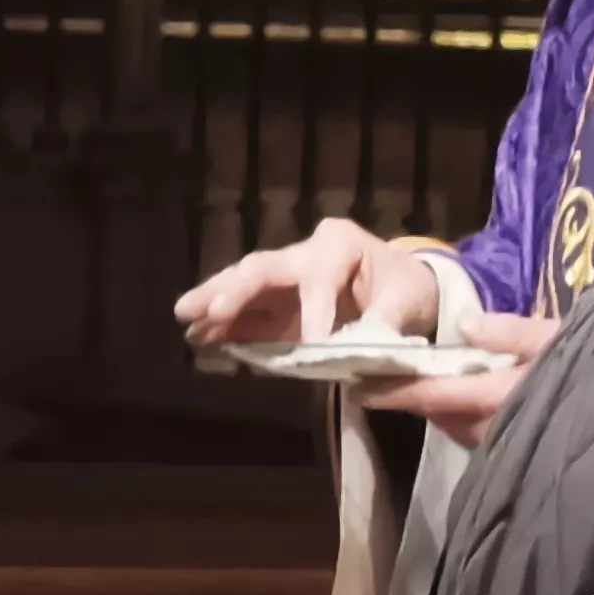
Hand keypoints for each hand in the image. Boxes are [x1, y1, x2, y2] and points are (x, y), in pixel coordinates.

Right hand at [172, 218, 442, 348]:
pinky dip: (223, 323)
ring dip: (215, 301)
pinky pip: (247, 310)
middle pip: (264, 268)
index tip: (311, 343)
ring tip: (186, 318)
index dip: (315, 311)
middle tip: (207, 310)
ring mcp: (286, 277)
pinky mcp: (276, 302)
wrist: (403, 287)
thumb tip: (364, 349)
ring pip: (245, 283)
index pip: (320, 277)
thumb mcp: (407, 301)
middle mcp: (306, 253)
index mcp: (341, 245)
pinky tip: (200, 335)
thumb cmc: (406, 288)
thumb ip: (384, 322)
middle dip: (235, 289)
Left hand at [364, 313, 553, 449]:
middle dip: (418, 398)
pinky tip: (475, 402)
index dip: (395, 391)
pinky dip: (467, 418)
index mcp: (498, 396)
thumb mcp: (556, 335)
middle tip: (395, 377)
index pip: (434, 397)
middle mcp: (496, 428)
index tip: (360, 386)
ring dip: (443, 409)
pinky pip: (481, 436)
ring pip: (460, 428)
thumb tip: (464, 325)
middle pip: (442, 416)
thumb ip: (509, 331)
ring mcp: (508, 446)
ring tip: (435, 386)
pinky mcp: (519, 453)